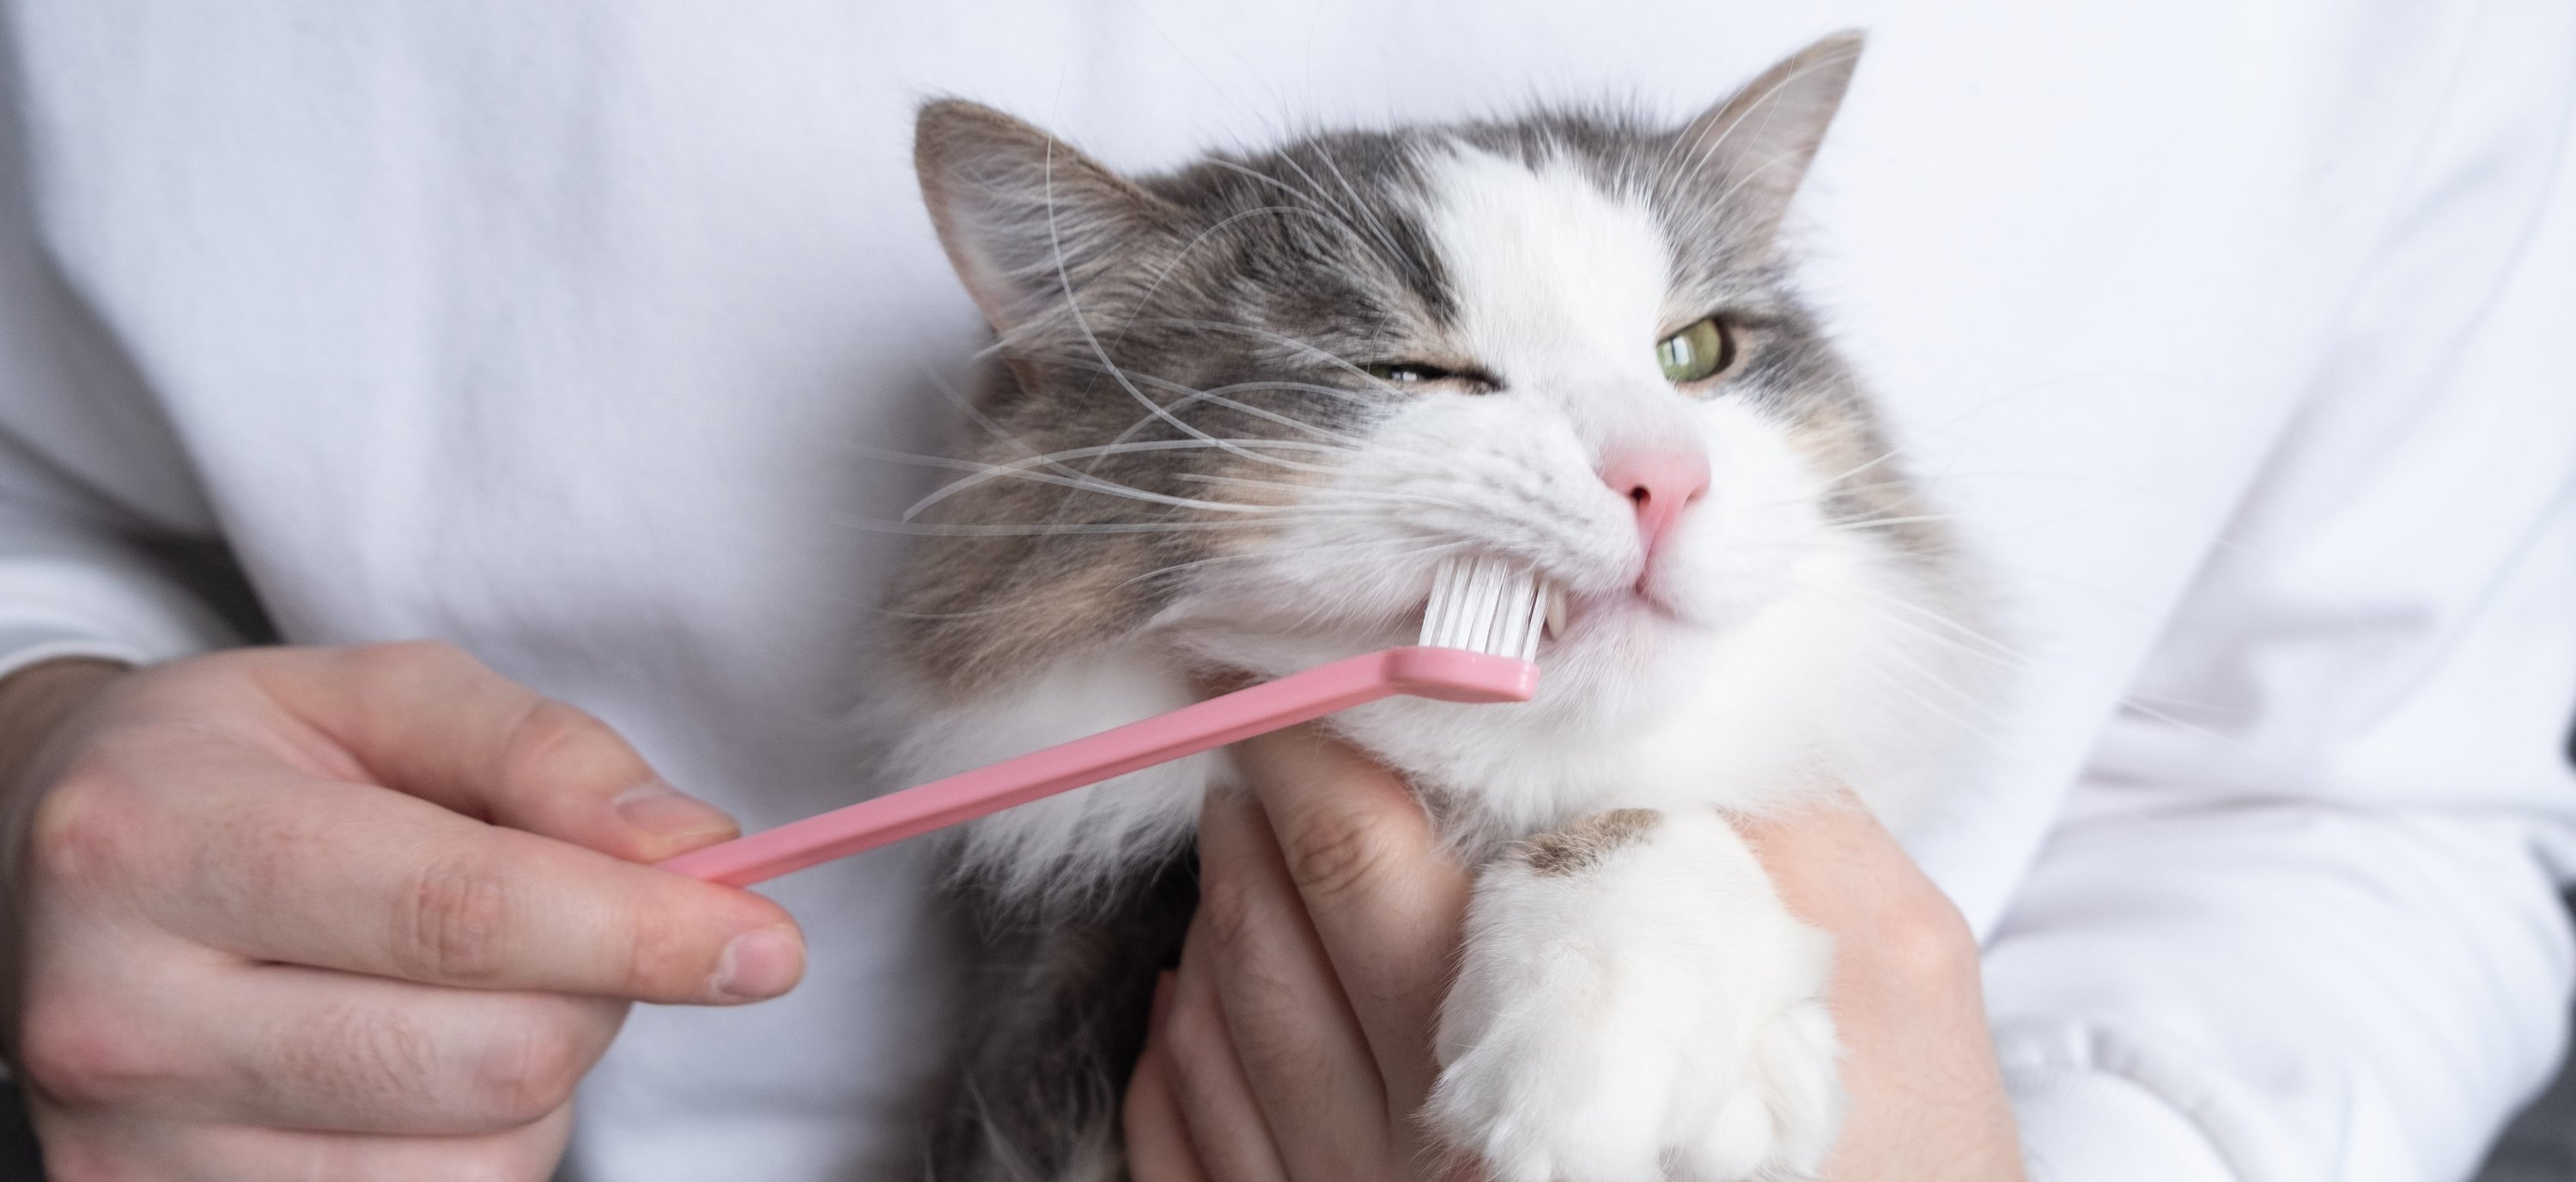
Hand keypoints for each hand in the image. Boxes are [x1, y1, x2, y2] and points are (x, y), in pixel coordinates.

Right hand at [0, 643, 804, 1179]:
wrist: (51, 865)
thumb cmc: (245, 768)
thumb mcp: (382, 696)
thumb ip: (544, 752)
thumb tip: (689, 846)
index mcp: (164, 840)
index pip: (461, 914)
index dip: (642, 935)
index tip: (767, 942)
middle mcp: (122, 1014)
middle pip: (490, 1057)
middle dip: (599, 990)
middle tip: (587, 926)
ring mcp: (135, 1147)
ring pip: (476, 1161)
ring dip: (539, 1077)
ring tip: (462, 985)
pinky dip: (479, 1145)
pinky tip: (419, 1061)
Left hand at [1122, 726, 2023, 1180]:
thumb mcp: (1899, 1003)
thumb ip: (1794, 841)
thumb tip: (1664, 716)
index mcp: (1533, 1071)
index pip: (1372, 863)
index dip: (1325, 740)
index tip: (1314, 656)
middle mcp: (1412, 1160)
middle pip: (1270, 937)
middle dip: (1261, 801)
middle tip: (1268, 707)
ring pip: (1214, 1033)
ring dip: (1218, 908)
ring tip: (1243, 827)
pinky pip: (1186, 1154)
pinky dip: (1176, 1056)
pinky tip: (1199, 995)